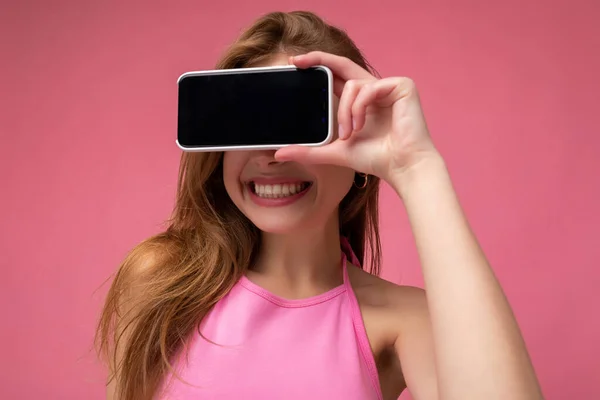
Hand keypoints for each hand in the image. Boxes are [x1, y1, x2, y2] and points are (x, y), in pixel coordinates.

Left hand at [274, 51, 439, 185]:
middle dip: (318, 59)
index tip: (295, 64)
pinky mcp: (401, 85)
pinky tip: (361, 126)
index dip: (318, 65)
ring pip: (352, 84)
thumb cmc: (375, 159)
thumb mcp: (334, 151)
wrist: (402, 167)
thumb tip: (279, 154)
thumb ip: (308, 150)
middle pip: (342, 64)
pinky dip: (359, 108)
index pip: (337, 76)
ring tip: (348, 134)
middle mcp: (373, 89)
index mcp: (360, 100)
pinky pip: (368, 88)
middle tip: (296, 61)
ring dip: (344, 111)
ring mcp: (388, 86)